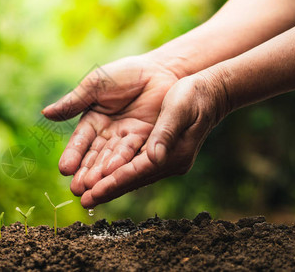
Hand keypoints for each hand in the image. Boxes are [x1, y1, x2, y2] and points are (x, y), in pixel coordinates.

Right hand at [42, 55, 180, 201]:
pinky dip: (123, 164)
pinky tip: (114, 176)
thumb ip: (73, 102)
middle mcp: (108, 135)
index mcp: (93, 121)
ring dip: (103, 175)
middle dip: (86, 174)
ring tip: (93, 189)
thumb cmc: (125, 73)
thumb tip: (45, 113)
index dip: (73, 155)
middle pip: (95, 157)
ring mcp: (127, 139)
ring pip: (112, 159)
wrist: (161, 69)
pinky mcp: (147, 140)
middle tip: (77, 190)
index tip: (64, 170)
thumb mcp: (95, 86)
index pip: (80, 142)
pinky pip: (133, 153)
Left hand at [80, 73, 226, 207]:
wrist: (210, 92)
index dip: (114, 183)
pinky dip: (117, 173)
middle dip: (107, 190)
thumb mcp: (179, 109)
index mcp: (174, 154)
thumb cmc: (194, 96)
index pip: (137, 172)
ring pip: (131, 176)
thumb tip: (154, 158)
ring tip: (87, 194)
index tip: (94, 193)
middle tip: (84, 202)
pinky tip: (102, 178)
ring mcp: (165, 160)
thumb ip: (165, 133)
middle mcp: (169, 162)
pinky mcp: (160, 154)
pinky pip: (134, 167)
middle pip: (132, 180)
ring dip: (109, 185)